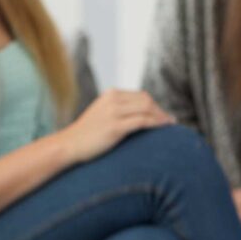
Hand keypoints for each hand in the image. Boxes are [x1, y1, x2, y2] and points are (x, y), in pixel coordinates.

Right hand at [54, 89, 174, 165]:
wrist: (70, 145)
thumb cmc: (87, 134)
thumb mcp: (102, 114)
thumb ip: (118, 110)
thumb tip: (139, 115)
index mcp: (110, 94)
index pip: (141, 95)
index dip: (155, 106)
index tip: (163, 116)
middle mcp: (112, 99)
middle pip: (146, 100)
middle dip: (160, 111)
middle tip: (170, 122)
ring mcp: (113, 112)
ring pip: (147, 109)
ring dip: (161, 117)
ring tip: (170, 126)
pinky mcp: (115, 126)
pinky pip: (142, 121)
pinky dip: (156, 124)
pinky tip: (163, 129)